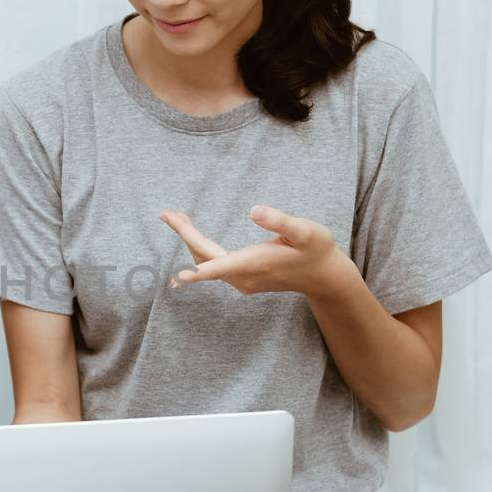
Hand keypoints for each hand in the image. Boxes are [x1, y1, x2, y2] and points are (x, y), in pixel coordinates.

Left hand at [160, 205, 348, 296]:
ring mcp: (242, 282)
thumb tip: (254, 210)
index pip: (219, 267)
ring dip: (191, 242)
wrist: (323, 276)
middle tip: (167, 213)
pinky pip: (214, 267)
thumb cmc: (316, 249)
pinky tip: (195, 236)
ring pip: (207, 264)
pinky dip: (201, 251)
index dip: (198, 272)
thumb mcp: (305, 231)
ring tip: (178, 218)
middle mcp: (244, 277)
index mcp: (255, 263)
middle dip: (185, 235)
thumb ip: (280, 221)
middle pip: (205, 259)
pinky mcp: (243, 281)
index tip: (177, 276)